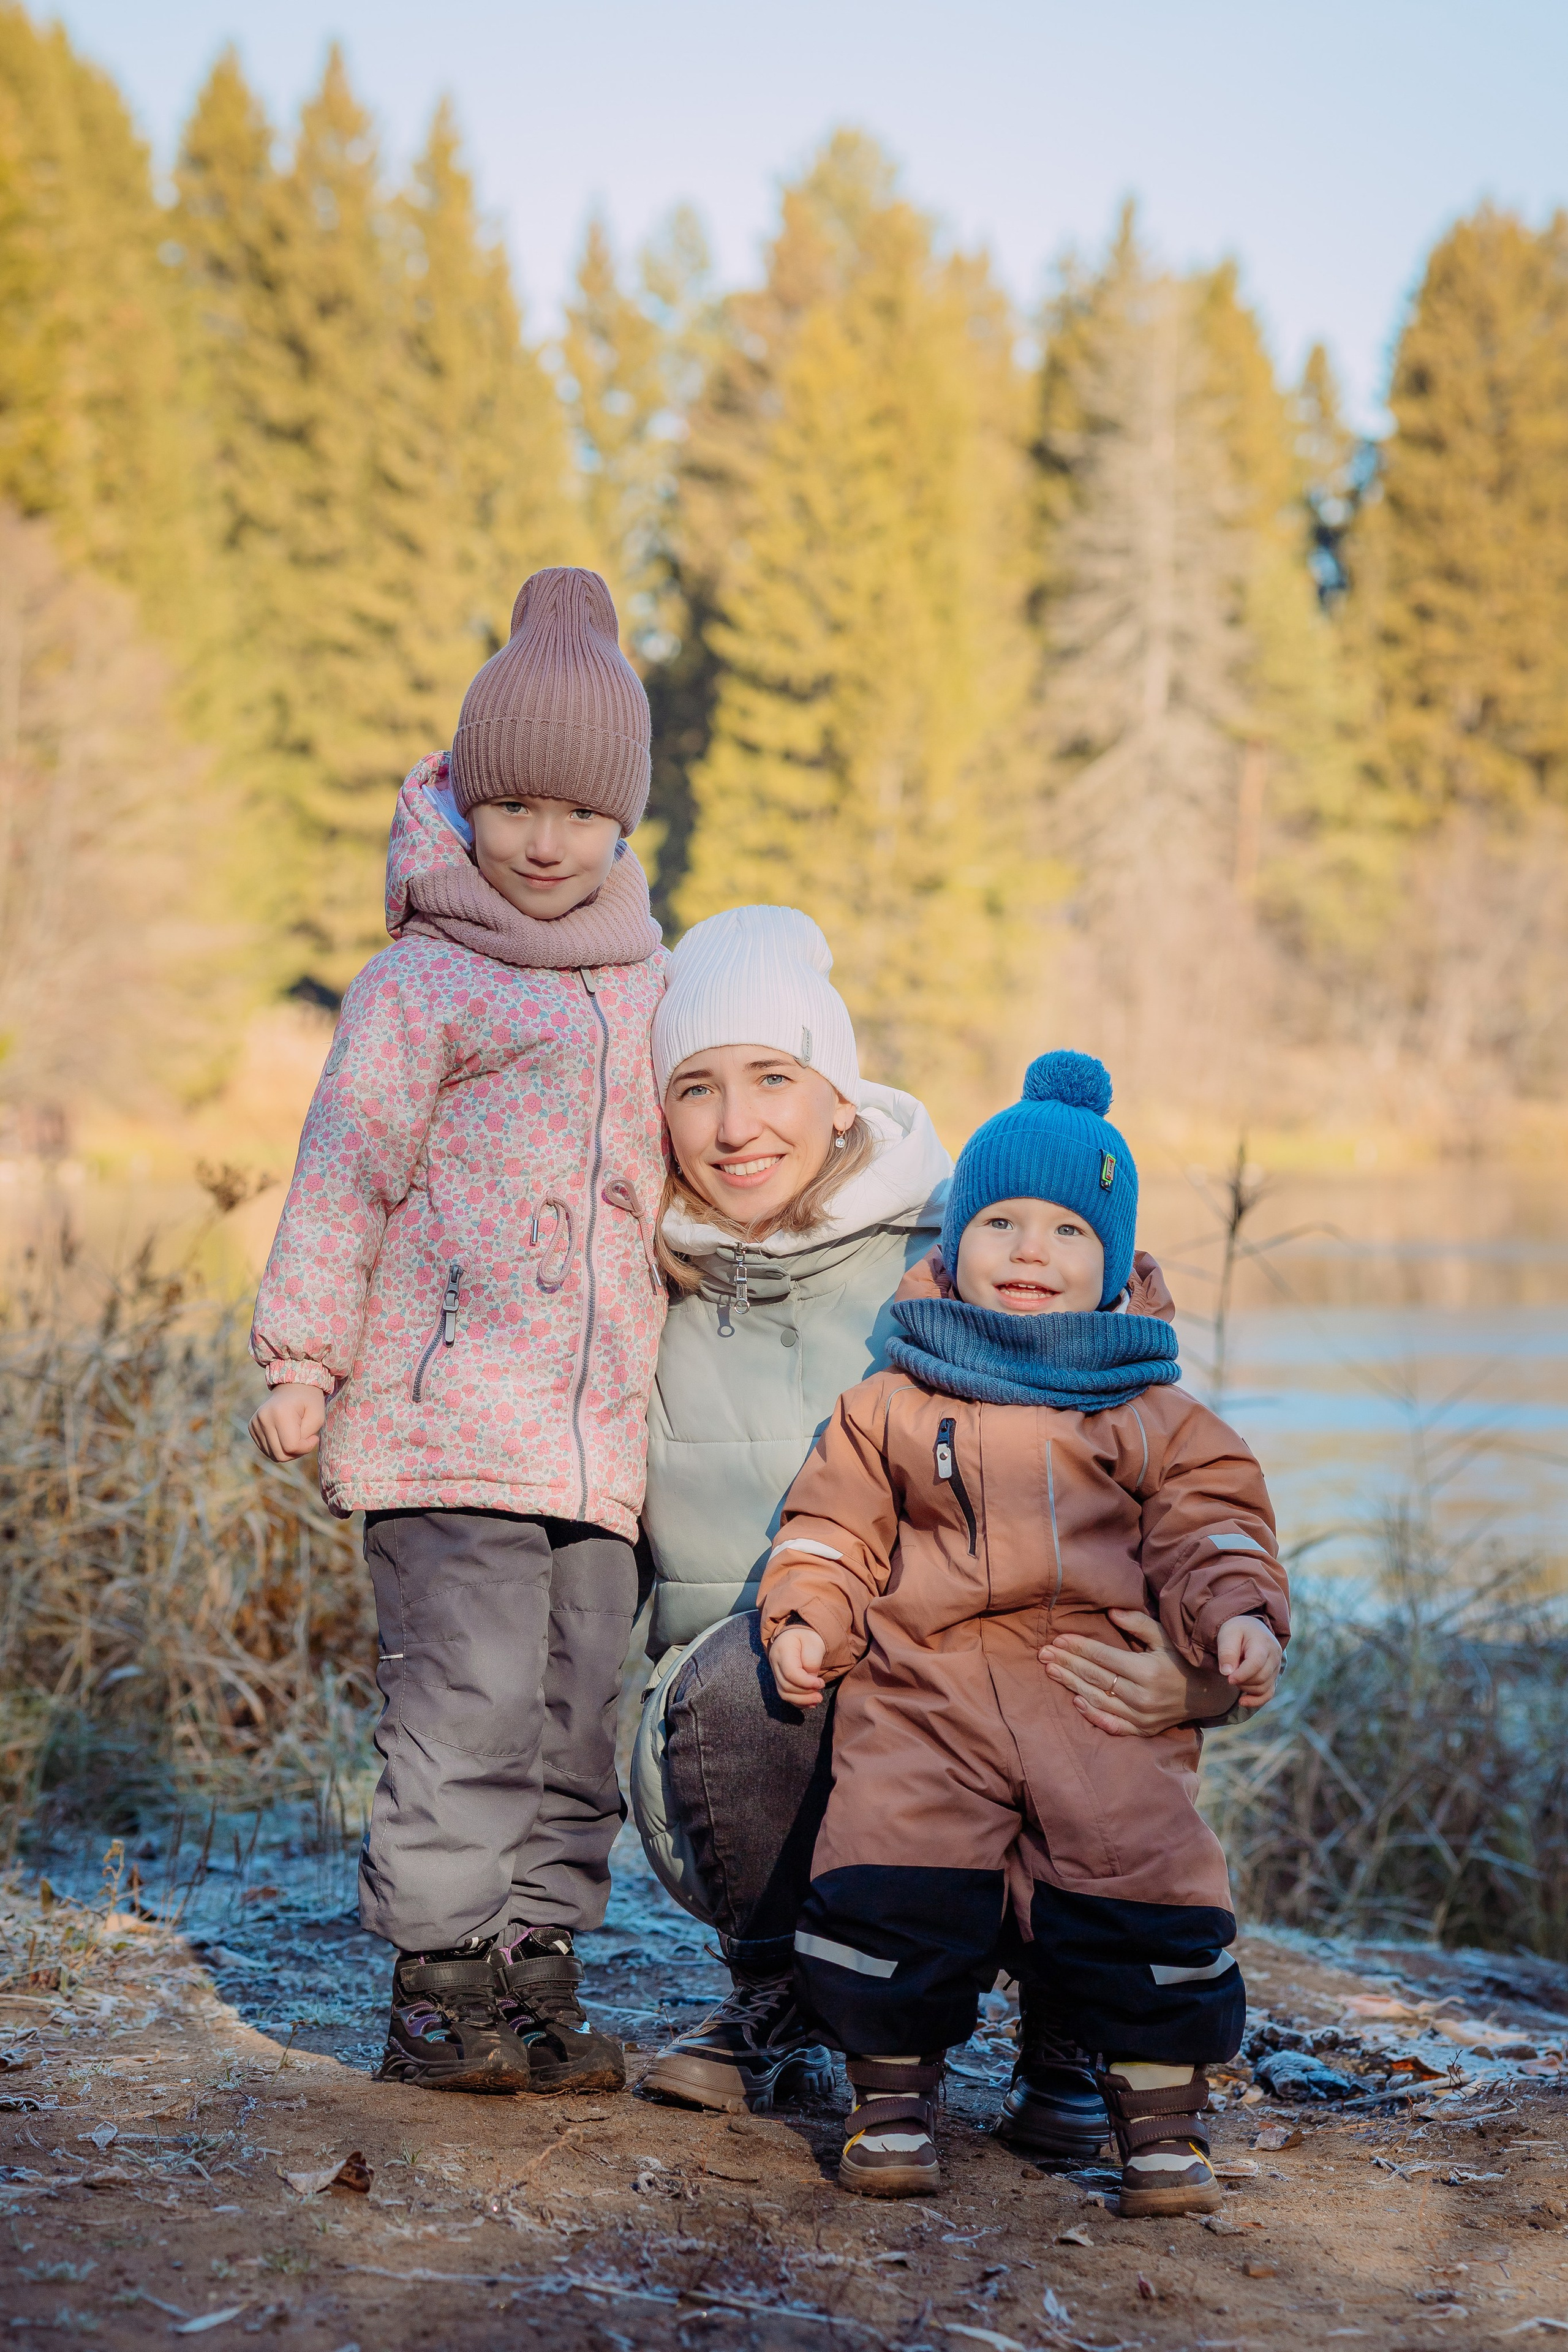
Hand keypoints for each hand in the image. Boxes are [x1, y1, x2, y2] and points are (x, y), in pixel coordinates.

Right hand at [249, 1384, 325, 1461]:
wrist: (292, 1385)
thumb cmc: (309, 1401)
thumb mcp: (317, 1417)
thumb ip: (306, 1438)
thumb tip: (291, 1451)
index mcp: (280, 1413)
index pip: (291, 1447)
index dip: (306, 1447)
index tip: (314, 1437)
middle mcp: (263, 1418)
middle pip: (280, 1455)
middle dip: (297, 1452)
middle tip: (306, 1439)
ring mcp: (255, 1423)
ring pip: (272, 1455)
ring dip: (288, 1451)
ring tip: (296, 1436)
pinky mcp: (252, 1427)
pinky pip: (266, 1450)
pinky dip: (278, 1447)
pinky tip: (285, 1434)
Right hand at [769, 1623, 826, 1709]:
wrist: (799, 1635)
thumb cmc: (809, 1637)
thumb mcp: (815, 1643)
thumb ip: (812, 1660)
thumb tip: (810, 1679)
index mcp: (782, 1649)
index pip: (791, 1673)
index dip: (806, 1683)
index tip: (821, 1684)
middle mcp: (775, 1662)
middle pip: (786, 1685)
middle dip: (805, 1694)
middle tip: (820, 1695)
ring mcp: (775, 1671)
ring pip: (784, 1693)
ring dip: (801, 1700)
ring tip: (817, 1700)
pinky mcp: (780, 1679)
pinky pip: (785, 1695)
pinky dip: (798, 1701)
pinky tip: (810, 1703)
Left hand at [1039, 1607, 1245, 1736]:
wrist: (1208, 1693)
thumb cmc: (1182, 1658)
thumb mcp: (1165, 1636)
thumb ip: (1138, 1623)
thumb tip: (1109, 1611)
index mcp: (1147, 1671)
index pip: (1103, 1657)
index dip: (1078, 1647)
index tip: (1057, 1639)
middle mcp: (1143, 1696)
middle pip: (1095, 1678)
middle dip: (1067, 1663)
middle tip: (1043, 1653)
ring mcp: (1142, 1716)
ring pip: (1098, 1700)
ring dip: (1071, 1685)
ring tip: (1051, 1671)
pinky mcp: (1143, 1730)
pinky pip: (1113, 1725)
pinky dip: (1093, 1715)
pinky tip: (1075, 1703)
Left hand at [1217, 1614, 1281, 1709]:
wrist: (1250, 1628)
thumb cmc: (1237, 1631)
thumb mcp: (1227, 1634)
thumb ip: (1226, 1652)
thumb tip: (1227, 1672)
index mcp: (1263, 1643)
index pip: (1256, 1664)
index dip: (1241, 1674)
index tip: (1228, 1678)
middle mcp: (1274, 1656)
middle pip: (1260, 1678)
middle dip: (1241, 1681)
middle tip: (1229, 1673)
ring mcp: (1276, 1668)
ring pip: (1263, 1688)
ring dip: (1245, 1688)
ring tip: (1235, 1677)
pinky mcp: (1273, 1677)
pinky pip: (1268, 1694)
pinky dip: (1256, 1701)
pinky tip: (1242, 1701)